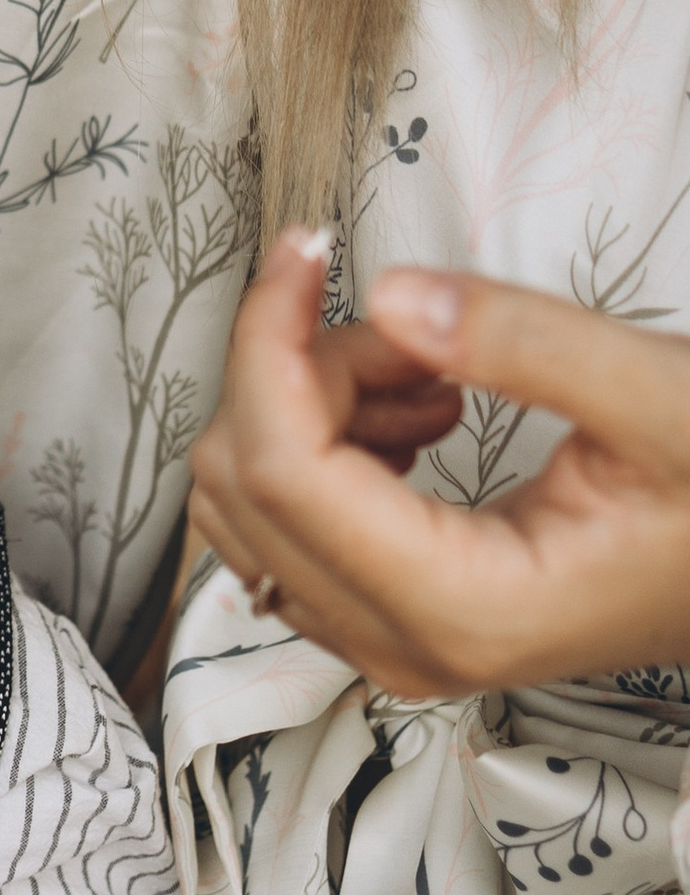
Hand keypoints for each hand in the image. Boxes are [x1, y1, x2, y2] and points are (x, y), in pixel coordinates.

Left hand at [191, 230, 689, 698]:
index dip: (269, 340)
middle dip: (303, 373)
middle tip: (418, 329)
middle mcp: (409, 645)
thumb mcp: (661, 398)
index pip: (285, 471)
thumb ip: (522, 343)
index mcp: (465, 609)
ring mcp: (394, 640)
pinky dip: (329, 440)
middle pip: (247, 483)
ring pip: (251, 502)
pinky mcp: (396, 614)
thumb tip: (386, 297)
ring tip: (437, 374)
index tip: (307, 249)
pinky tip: (425, 410)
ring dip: (316, 406)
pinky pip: (291, 521)